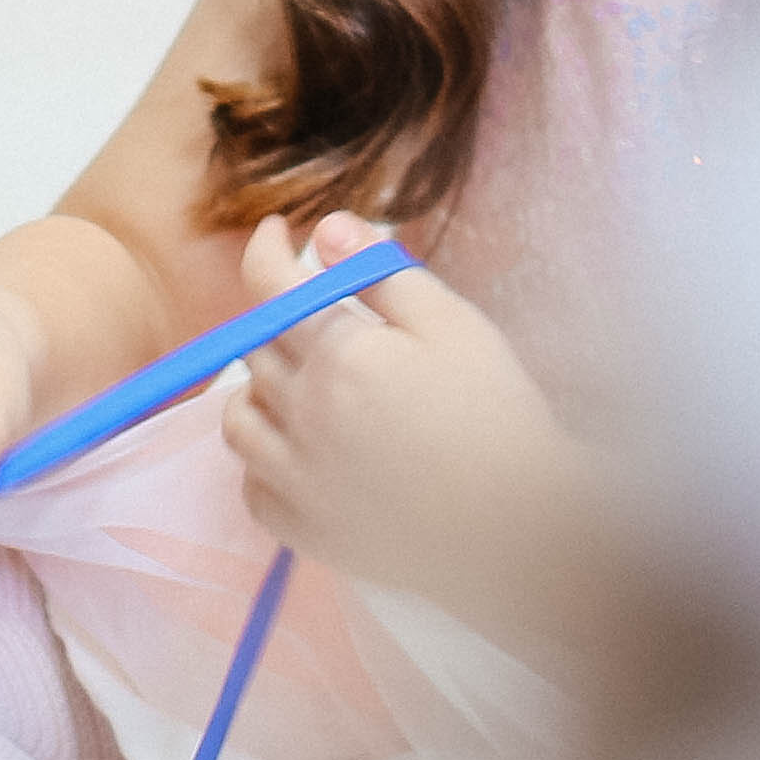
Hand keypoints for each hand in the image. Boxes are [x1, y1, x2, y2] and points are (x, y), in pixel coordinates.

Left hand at [221, 212, 587, 629]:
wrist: (519, 528)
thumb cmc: (496, 415)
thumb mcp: (452, 323)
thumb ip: (381, 271)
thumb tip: (325, 229)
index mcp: (339, 356)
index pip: (269, 288)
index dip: (265, 251)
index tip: (276, 234)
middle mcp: (302, 415)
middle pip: (256, 349)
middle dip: (280, 320)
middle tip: (324, 320)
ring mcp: (295, 479)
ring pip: (239, 416)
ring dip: (261, 388)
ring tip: (308, 386)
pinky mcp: (301, 530)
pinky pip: (252, 485)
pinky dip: (266, 460)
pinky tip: (306, 452)